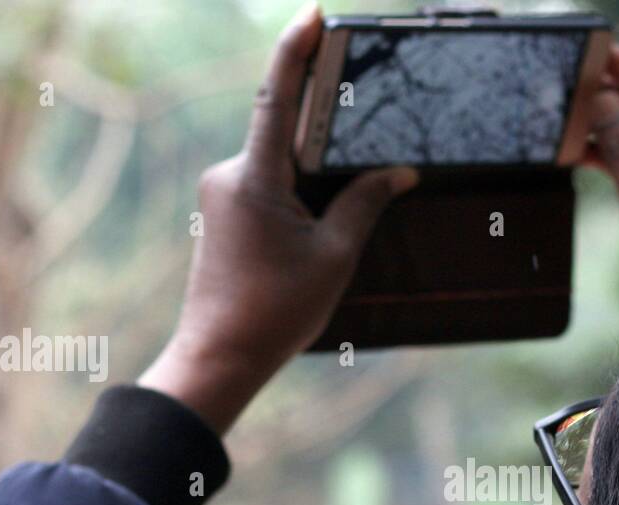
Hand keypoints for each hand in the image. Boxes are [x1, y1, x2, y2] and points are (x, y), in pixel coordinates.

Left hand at [140, 2, 417, 433]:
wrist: (219, 356)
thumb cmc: (275, 311)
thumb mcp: (334, 256)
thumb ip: (365, 203)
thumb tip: (399, 173)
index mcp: (255, 178)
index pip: (277, 98)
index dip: (296, 52)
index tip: (314, 15)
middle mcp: (229, 175)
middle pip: (285, 132)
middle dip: (325, 131)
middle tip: (359, 127)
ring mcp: (222, 195)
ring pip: (278, 163)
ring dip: (313, 173)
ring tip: (342, 207)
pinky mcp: (222, 215)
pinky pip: (266, 184)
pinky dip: (297, 192)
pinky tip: (319, 225)